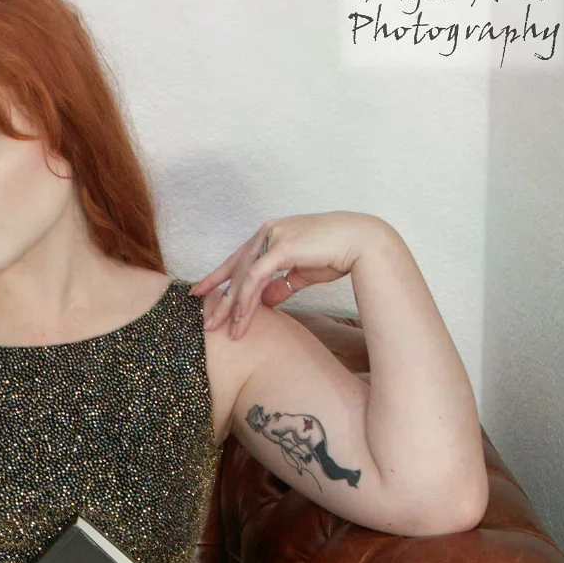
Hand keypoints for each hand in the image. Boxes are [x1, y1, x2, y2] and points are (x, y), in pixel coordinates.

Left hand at [191, 211, 389, 339]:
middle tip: (208, 323)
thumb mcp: (302, 273)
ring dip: (233, 306)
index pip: (238, 259)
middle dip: (221, 299)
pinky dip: (247, 298)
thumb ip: (282, 285)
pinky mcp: (281, 246)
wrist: (362, 241)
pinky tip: (242, 317)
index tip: (201, 292)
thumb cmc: (337, 254)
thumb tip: (267, 301)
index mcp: (271, 235)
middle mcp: (267, 232)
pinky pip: (255, 277)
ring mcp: (273, 237)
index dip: (219, 277)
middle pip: (236, 269)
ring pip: (243, 276)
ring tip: (224, 329)